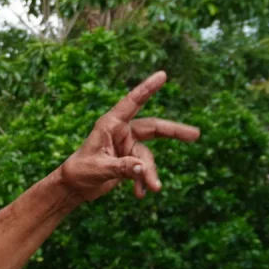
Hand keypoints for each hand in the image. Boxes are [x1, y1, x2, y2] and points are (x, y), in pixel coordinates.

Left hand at [59, 71, 199, 201]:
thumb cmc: (80, 171)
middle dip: (174, 132)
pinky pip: (143, 169)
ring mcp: (127, 146)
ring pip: (147, 157)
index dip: (147, 88)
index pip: (132, 103)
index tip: (162, 75)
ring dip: (150, 173)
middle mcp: (121, 132)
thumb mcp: (100, 169)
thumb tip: (144, 169)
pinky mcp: (129, 160)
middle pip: (153, 128)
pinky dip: (143, 180)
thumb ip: (122, 168)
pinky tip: (140, 194)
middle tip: (195, 135)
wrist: (73, 187)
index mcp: (110, 124)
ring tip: (153, 189)